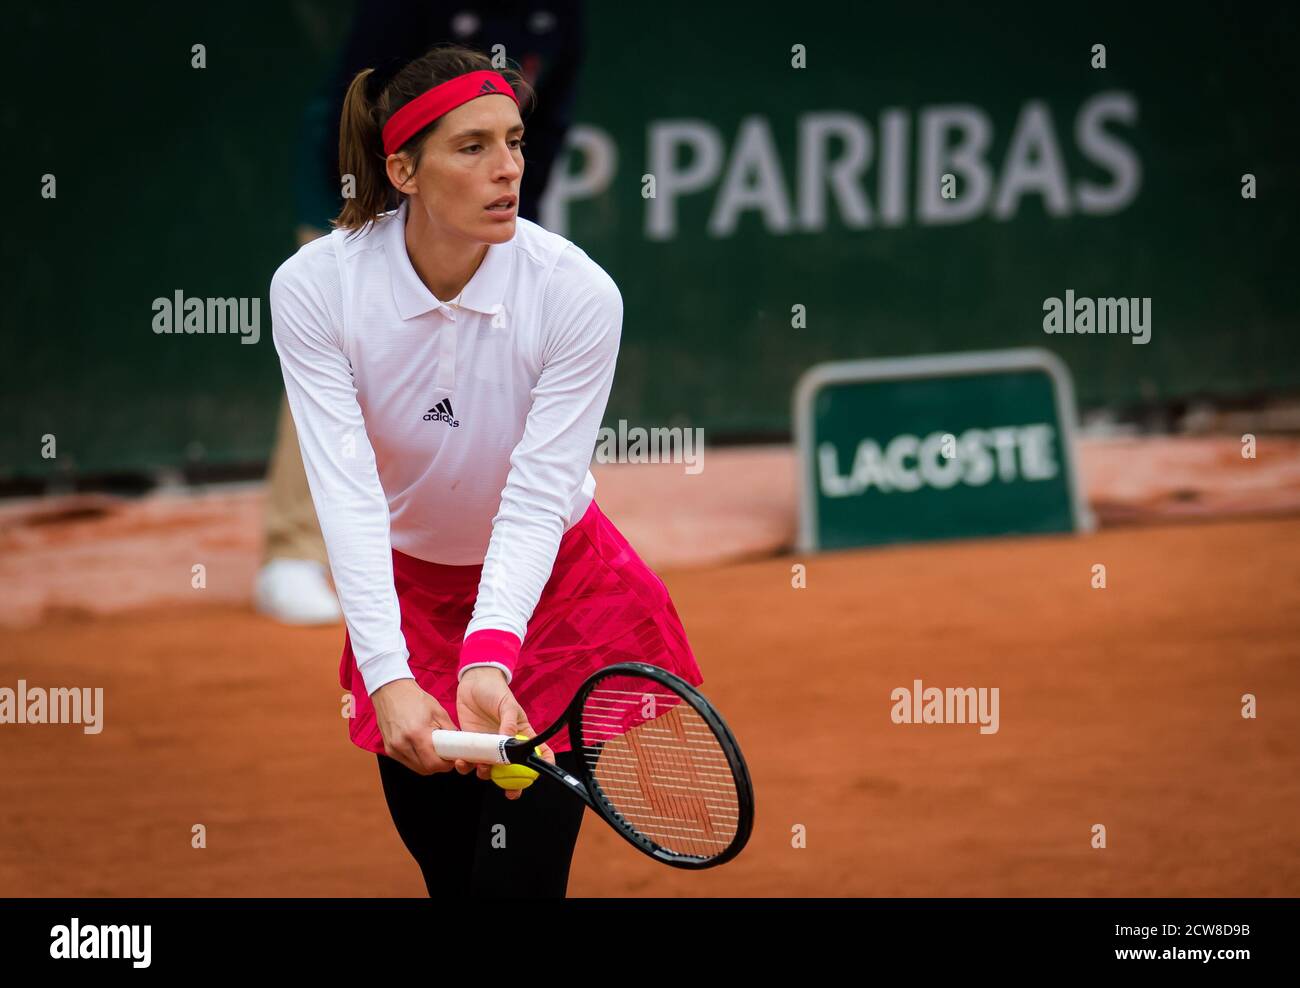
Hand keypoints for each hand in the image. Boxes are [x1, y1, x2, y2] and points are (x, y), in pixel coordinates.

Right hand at [371, 678, 459, 775]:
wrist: (391, 690)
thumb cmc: (414, 698)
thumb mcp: (438, 711)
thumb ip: (449, 731)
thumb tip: (459, 745)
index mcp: (417, 733)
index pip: (434, 763)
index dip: (446, 764)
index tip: (452, 758)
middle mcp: (402, 744)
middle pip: (425, 769)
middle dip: (438, 765)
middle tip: (444, 754)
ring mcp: (393, 748)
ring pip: (416, 768)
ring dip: (427, 763)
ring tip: (433, 749)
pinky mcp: (388, 749)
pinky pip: (407, 762)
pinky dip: (417, 759)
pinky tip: (421, 747)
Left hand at [456, 667, 555, 799]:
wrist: (472, 682)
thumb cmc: (495, 690)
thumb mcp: (507, 704)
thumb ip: (508, 722)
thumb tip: (508, 741)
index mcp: (520, 734)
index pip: (537, 752)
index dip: (541, 765)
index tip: (537, 777)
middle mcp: (505, 744)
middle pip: (513, 769)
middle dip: (513, 784)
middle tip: (510, 792)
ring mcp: (488, 745)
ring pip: (489, 769)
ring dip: (485, 774)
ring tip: (480, 767)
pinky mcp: (471, 744)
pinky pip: (470, 761)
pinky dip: (466, 766)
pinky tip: (462, 761)